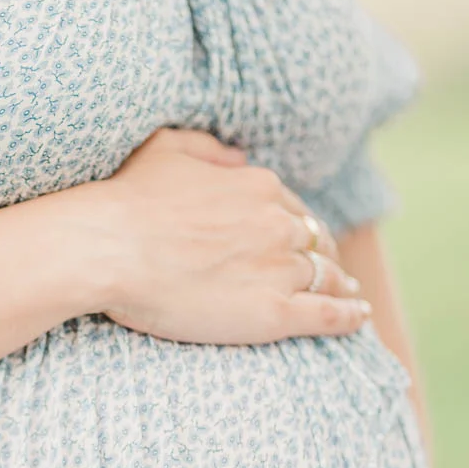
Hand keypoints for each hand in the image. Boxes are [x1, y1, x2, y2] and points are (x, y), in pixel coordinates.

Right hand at [77, 127, 369, 344]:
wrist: (108, 248)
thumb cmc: (126, 200)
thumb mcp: (165, 148)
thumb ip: (208, 148)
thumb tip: (238, 155)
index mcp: (258, 187)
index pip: (292, 208)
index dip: (297, 225)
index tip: (298, 238)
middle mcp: (279, 224)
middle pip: (315, 242)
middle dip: (325, 254)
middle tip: (330, 269)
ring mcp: (279, 269)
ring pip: (328, 277)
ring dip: (342, 285)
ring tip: (350, 295)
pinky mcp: (274, 313)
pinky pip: (328, 315)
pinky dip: (349, 317)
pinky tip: (360, 319)